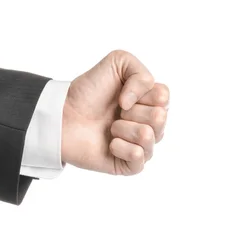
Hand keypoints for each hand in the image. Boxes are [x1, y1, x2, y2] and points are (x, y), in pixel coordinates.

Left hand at [62, 50, 168, 174]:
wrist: (63, 115)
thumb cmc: (88, 91)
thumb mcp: (117, 62)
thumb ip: (140, 72)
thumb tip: (136, 103)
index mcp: (149, 102)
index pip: (164, 97)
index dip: (142, 93)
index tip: (122, 94)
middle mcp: (148, 124)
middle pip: (159, 117)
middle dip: (133, 111)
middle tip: (115, 112)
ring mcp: (140, 145)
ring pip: (149, 136)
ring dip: (124, 128)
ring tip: (109, 127)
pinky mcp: (129, 165)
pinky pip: (139, 157)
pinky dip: (121, 147)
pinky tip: (109, 144)